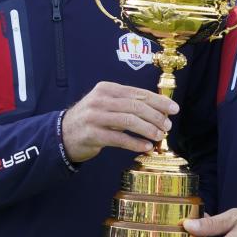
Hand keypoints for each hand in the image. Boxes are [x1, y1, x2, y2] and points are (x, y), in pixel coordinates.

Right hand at [62, 82, 177, 162]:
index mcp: (107, 89)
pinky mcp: (92, 134)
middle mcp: (100, 100)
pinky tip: (146, 147)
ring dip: (148, 129)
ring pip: (129, 121)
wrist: (63, 134)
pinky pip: (119, 138)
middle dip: (156, 116)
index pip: (138, 93)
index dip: (158, 101)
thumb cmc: (92, 119)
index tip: (174, 109)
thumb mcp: (107, 104)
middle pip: (135, 106)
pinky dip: (135, 143)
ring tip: (159, 136)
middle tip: (168, 126)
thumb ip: (128, 104)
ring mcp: (95, 117)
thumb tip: (159, 110)